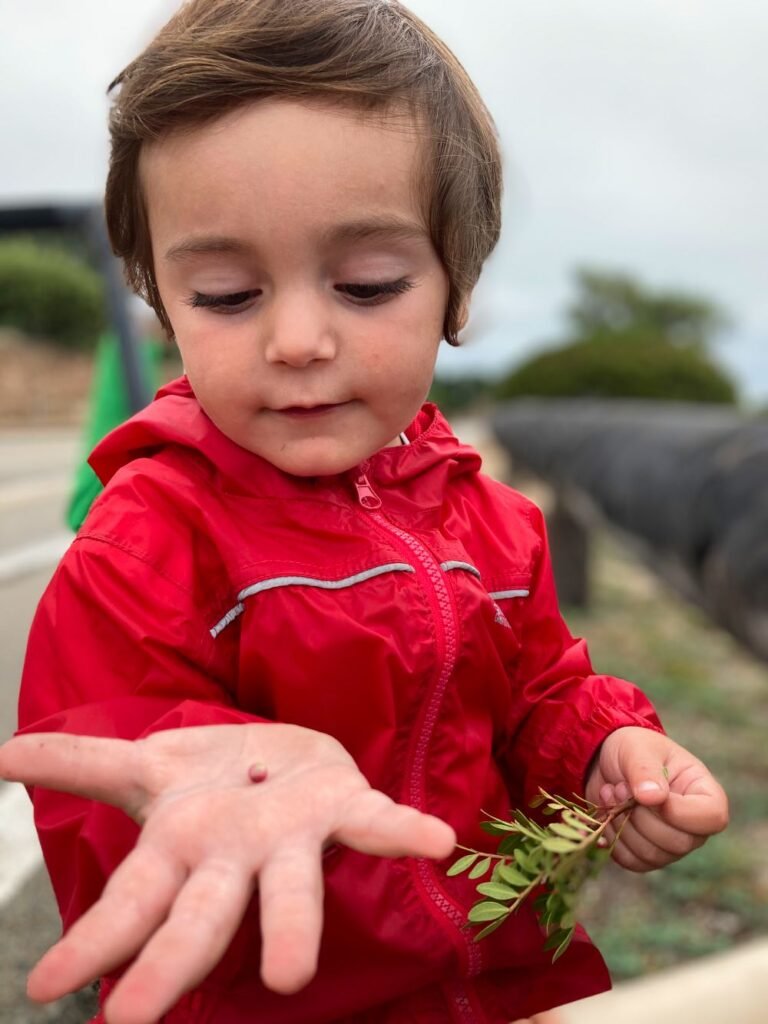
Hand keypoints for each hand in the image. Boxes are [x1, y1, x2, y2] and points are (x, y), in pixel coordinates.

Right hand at [0, 725, 455, 1023]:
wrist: (288, 754)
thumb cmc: (214, 778)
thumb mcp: (145, 766)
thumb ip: (80, 763)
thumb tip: (0, 755)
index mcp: (182, 850)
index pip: (131, 903)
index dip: (94, 943)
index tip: (51, 986)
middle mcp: (236, 859)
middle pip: (199, 918)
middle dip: (168, 966)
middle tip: (131, 1022)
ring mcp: (293, 839)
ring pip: (288, 889)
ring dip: (292, 928)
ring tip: (292, 975)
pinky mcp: (344, 808)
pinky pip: (375, 824)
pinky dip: (403, 832)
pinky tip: (436, 840)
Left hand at [584, 726, 728, 871]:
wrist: (607, 762)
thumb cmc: (633, 749)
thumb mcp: (637, 749)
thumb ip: (646, 771)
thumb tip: (653, 798)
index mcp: (705, 793)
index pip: (713, 818)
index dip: (679, 812)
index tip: (648, 795)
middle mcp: (694, 825)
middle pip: (679, 843)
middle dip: (640, 816)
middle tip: (620, 788)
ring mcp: (673, 844)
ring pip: (652, 855)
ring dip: (622, 824)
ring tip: (612, 793)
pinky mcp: (648, 855)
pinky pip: (632, 861)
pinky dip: (613, 837)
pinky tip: (608, 813)